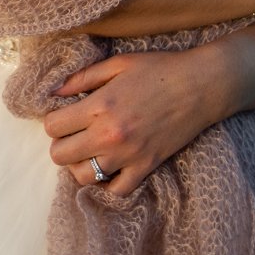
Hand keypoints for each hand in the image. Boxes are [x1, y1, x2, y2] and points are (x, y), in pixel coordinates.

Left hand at [42, 46, 238, 197]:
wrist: (200, 86)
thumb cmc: (159, 69)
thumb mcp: (117, 64)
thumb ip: (82, 78)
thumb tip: (53, 92)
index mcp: (99, 106)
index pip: (53, 126)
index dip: (54, 120)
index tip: (65, 115)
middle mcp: (109, 135)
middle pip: (60, 156)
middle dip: (61, 144)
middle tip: (74, 134)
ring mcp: (128, 155)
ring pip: (84, 177)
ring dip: (80, 165)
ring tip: (88, 151)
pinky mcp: (146, 167)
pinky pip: (117, 190)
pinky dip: (108, 183)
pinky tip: (110, 168)